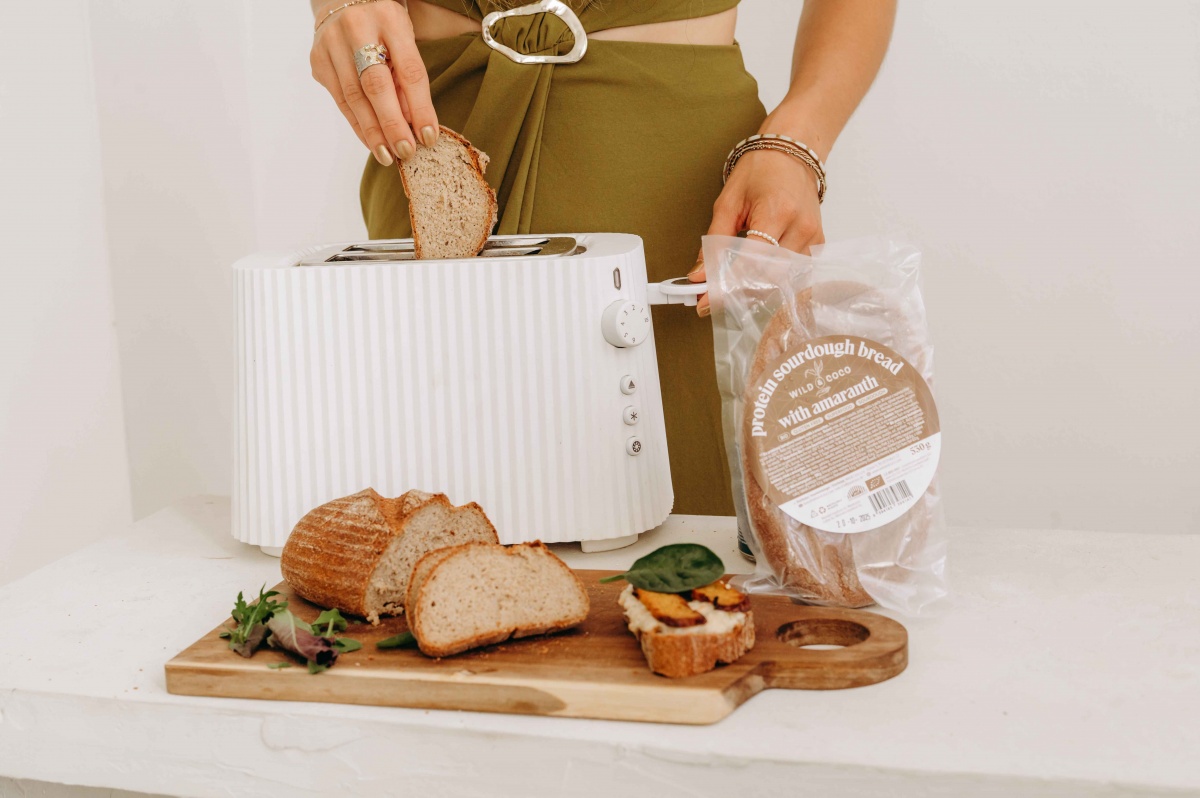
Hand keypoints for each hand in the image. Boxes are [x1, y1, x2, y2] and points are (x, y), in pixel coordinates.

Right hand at [310, 0, 438, 165]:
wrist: (341, 2)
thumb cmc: (382, 26)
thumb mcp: (404, 40)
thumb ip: (408, 78)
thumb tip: (415, 124)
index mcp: (389, 19)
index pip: (409, 70)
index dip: (420, 107)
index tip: (428, 136)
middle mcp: (357, 28)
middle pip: (376, 85)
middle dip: (392, 124)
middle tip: (406, 152)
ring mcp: (332, 44)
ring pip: (353, 97)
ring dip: (373, 132)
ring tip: (388, 155)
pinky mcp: (318, 60)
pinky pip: (340, 100)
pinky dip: (357, 125)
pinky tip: (371, 142)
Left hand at [689, 146, 824, 316]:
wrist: (791, 153)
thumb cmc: (762, 170)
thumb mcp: (729, 202)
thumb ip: (714, 241)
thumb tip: (700, 273)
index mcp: (777, 211)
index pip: (751, 261)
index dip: (727, 283)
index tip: (706, 299)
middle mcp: (800, 226)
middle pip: (768, 276)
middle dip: (738, 290)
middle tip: (712, 295)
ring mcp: (813, 236)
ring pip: (781, 278)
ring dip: (754, 285)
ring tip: (730, 283)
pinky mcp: (817, 242)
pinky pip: (793, 271)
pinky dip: (772, 276)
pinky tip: (755, 274)